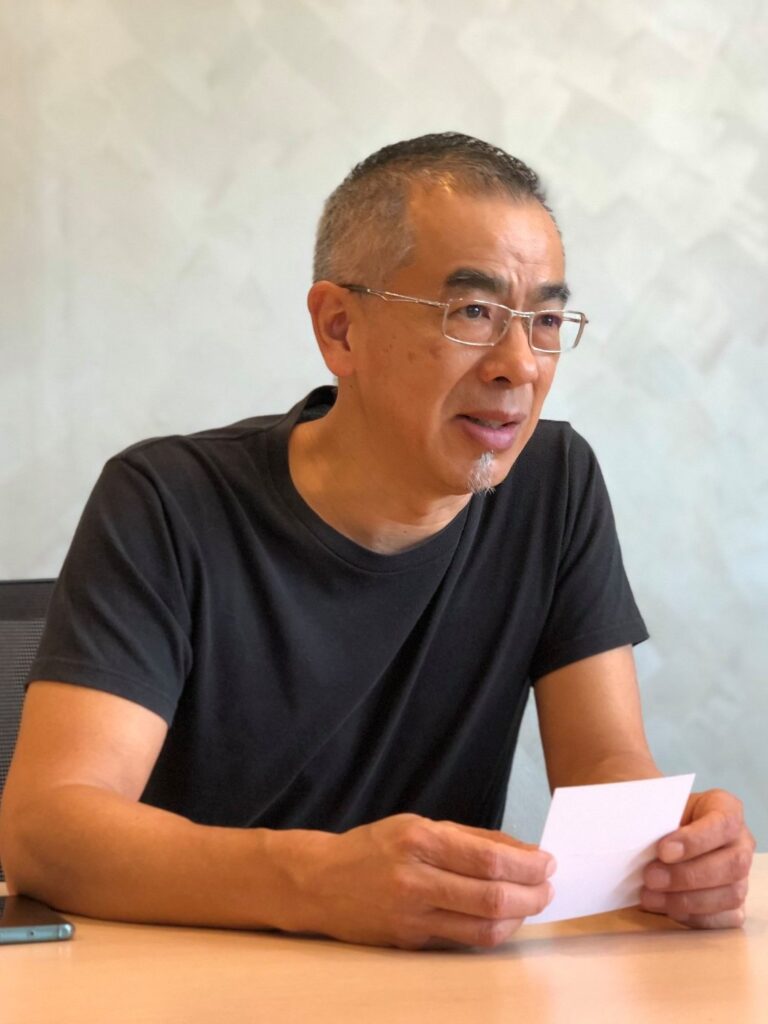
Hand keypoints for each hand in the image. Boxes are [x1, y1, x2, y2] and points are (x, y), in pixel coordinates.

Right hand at [290, 814, 554, 948]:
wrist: (319, 882)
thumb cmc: (373, 847)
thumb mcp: (419, 824)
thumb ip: (471, 837)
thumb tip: (522, 850)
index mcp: (419, 839)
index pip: (488, 858)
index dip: (526, 865)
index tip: (547, 862)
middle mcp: (414, 878)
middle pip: (490, 896)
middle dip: (531, 894)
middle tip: (548, 886)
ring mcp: (411, 914)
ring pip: (482, 927)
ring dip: (518, 917)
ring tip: (532, 903)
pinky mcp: (410, 940)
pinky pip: (463, 939)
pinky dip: (492, 930)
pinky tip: (503, 917)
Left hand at [640, 788, 754, 927]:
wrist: (663, 833)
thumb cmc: (663, 819)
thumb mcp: (659, 809)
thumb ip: (654, 819)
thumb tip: (635, 837)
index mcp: (726, 809)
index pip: (723, 823)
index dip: (695, 840)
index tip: (662, 850)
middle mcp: (741, 843)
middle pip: (732, 864)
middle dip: (687, 875)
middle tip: (650, 877)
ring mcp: (742, 876)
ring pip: (730, 895)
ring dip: (687, 900)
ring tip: (650, 897)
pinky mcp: (736, 905)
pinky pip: (725, 918)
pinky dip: (694, 917)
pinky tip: (668, 909)